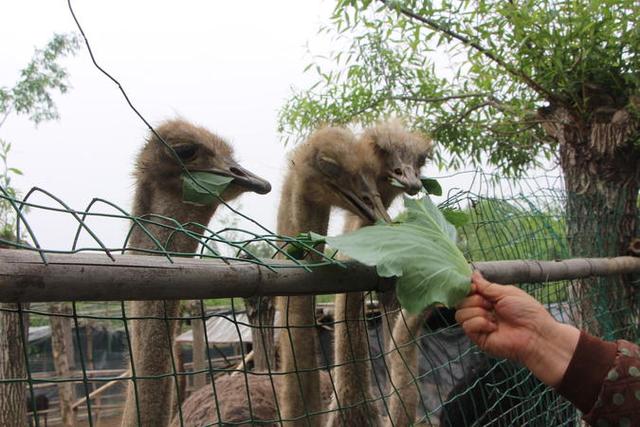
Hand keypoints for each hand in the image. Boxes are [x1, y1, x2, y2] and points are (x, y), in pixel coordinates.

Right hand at [455, 271, 579, 386]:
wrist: (536, 334)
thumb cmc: (527, 312)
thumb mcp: (507, 292)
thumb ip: (487, 286)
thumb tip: (473, 274)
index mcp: (488, 300)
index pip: (467, 292)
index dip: (468, 289)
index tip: (475, 288)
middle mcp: (481, 312)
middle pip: (460, 302)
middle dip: (475, 300)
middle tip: (491, 305)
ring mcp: (479, 326)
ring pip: (460, 314)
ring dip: (477, 312)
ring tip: (493, 317)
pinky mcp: (478, 338)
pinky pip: (467, 326)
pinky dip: (480, 323)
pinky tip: (493, 327)